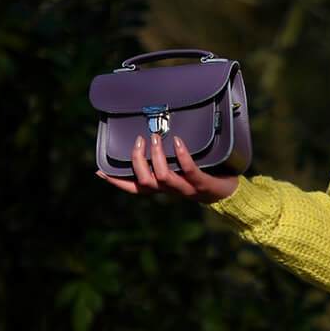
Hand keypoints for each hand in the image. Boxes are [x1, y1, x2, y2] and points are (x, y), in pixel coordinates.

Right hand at [97, 133, 238, 203]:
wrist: (229, 193)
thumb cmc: (201, 176)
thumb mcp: (179, 170)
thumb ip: (164, 159)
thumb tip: (150, 137)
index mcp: (161, 188)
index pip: (134, 188)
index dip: (117, 181)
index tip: (101, 170)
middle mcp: (170, 191)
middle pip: (145, 182)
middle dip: (138, 160)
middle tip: (140, 140)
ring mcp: (186, 189)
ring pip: (163, 177)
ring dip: (157, 156)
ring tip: (157, 137)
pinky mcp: (202, 184)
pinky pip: (190, 170)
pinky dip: (182, 156)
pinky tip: (179, 142)